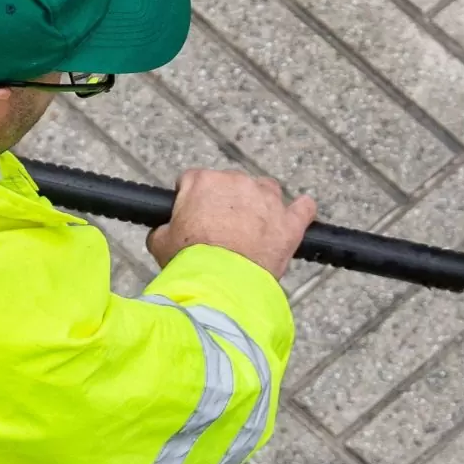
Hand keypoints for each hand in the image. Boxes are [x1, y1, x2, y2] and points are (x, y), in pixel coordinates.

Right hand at [148, 169, 314, 277]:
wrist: (221, 283)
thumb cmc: (189, 262)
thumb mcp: (160, 244)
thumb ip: (163, 230)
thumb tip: (164, 233)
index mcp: (202, 182)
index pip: (196, 181)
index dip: (195, 200)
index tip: (197, 218)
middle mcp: (236, 182)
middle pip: (233, 186)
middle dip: (229, 205)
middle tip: (224, 233)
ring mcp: (266, 200)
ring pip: (267, 191)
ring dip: (262, 206)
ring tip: (256, 230)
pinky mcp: (289, 222)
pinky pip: (303, 208)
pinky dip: (302, 211)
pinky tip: (301, 214)